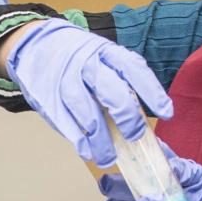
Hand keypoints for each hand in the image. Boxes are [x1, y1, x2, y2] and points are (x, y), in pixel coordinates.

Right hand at [7, 19, 172, 165]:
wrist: (34, 43)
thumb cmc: (77, 57)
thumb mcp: (101, 56)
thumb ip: (119, 79)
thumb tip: (140, 117)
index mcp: (106, 52)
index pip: (134, 70)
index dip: (152, 92)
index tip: (167, 114)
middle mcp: (87, 64)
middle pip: (112, 92)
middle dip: (127, 118)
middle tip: (134, 136)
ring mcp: (66, 81)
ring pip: (88, 112)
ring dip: (101, 139)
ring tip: (110, 157)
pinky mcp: (48, 97)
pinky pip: (65, 122)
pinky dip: (78, 140)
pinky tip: (88, 152)